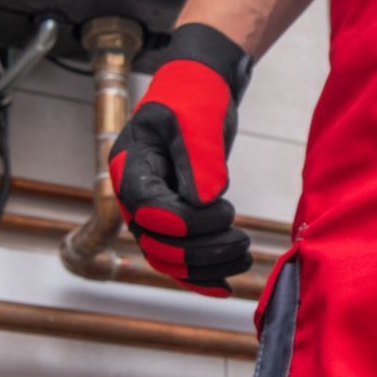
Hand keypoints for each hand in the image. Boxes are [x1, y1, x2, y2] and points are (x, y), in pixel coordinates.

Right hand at [108, 23, 253, 296]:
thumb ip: (200, 158)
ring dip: (205, 266)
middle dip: (201, 251)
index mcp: (131, 168)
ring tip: (245, 257)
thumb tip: (205, 201)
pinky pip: (178, 258)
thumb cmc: (195, 97)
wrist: (200, 91)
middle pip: (157, 245)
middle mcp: (135, 196)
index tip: (225, 211)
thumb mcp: (197, 118)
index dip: (184, 223)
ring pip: (168, 259)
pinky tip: (226, 285)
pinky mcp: (173, 219)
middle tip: (242, 241)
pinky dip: (200, 276)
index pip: (148, 213)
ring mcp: (152, 211)